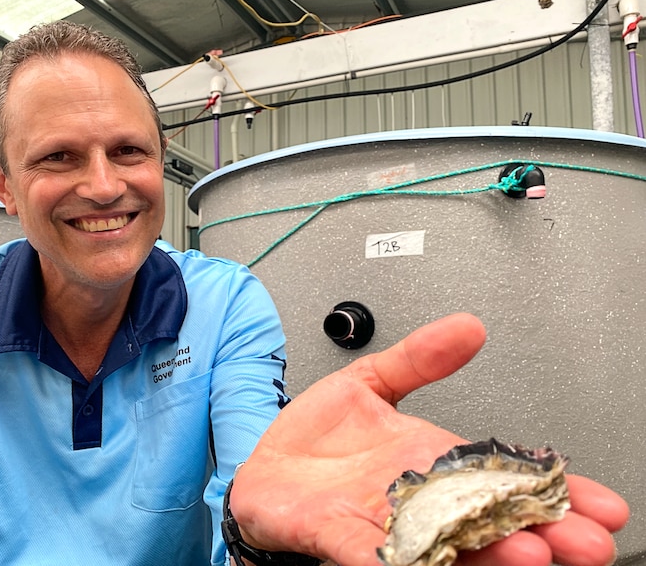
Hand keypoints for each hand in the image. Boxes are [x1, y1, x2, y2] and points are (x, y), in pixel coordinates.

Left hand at [230, 313, 628, 565]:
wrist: (266, 465)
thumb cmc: (318, 433)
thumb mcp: (370, 380)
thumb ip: (418, 358)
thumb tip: (469, 327)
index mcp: (432, 461)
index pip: (504, 477)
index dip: (551, 491)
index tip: (601, 504)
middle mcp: (417, 499)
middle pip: (489, 520)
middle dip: (540, 533)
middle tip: (584, 543)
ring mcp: (383, 523)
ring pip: (446, 545)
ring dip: (488, 553)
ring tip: (526, 553)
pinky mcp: (341, 538)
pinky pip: (373, 555)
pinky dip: (400, 563)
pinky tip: (429, 565)